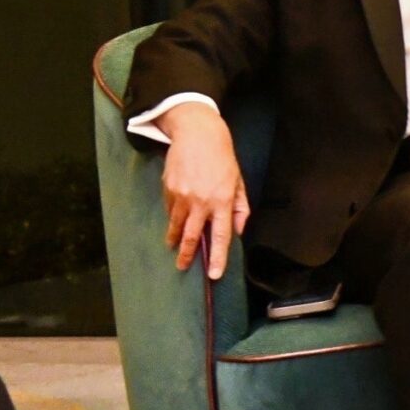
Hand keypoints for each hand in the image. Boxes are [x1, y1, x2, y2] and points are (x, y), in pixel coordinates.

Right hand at [159, 102, 249, 278]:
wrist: (198, 135)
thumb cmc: (223, 159)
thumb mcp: (239, 182)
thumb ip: (240, 208)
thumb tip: (237, 232)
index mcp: (223, 201)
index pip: (221, 235)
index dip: (217, 257)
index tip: (214, 274)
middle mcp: (202, 201)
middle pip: (191, 236)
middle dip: (187, 255)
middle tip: (183, 267)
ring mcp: (182, 196)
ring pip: (176, 226)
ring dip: (174, 240)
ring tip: (174, 248)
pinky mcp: (168, 190)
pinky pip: (170, 211)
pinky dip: (173, 218)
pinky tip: (175, 220)